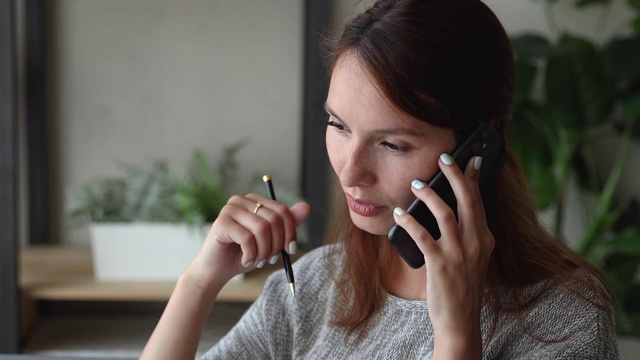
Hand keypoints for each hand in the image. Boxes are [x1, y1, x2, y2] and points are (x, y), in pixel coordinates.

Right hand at [187, 194, 309, 289]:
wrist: (216, 271)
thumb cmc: (244, 254)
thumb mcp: (270, 240)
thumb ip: (287, 224)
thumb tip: (306, 206)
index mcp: (255, 201)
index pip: (282, 211)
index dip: (291, 232)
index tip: (290, 250)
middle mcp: (241, 200)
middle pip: (273, 219)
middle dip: (277, 244)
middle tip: (271, 259)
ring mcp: (230, 209)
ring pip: (262, 228)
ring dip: (264, 251)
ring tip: (258, 261)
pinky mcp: (221, 223)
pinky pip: (247, 239)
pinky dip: (251, 255)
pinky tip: (245, 261)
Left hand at [393, 153, 493, 354]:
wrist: (460, 320)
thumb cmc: (461, 286)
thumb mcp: (473, 257)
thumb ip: (468, 234)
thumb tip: (451, 206)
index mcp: (485, 239)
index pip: (479, 201)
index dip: (474, 177)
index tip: (470, 157)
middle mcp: (476, 243)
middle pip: (467, 200)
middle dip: (455, 174)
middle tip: (443, 157)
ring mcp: (460, 254)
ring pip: (446, 213)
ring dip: (429, 195)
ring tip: (417, 184)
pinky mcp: (441, 265)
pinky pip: (422, 236)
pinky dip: (409, 221)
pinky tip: (399, 214)